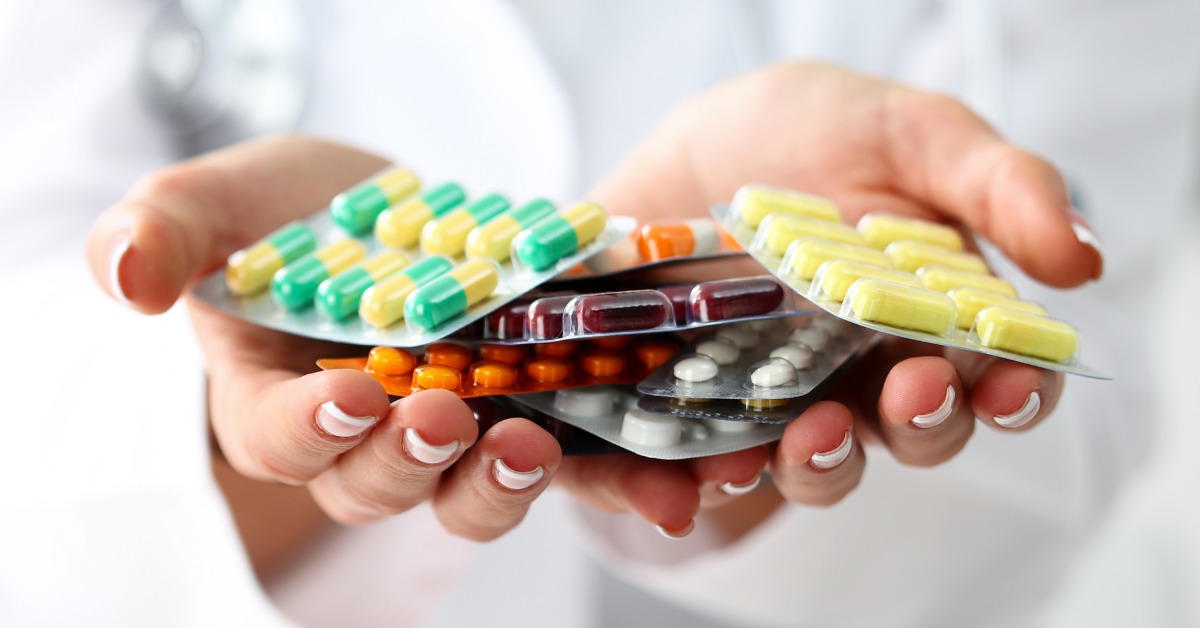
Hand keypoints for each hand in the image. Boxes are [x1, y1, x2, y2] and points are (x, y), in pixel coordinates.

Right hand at [85, 136, 561, 542]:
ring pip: (460, 497)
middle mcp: (362, 438)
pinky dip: (600, 481)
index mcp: (276, 397)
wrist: (408, 206)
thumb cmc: (301, 211)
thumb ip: (166, 228)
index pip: (276, 439)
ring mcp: (447, 438)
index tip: (351, 391)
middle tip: (443, 417)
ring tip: (529, 446)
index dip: (310, 428)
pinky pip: (557, 474)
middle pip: (372, 484)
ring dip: (495, 487)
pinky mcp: (522, 421)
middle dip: (405, 459)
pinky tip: (644, 478)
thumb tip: (125, 277)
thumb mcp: (229, 196)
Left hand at [556, 62, 1101, 536]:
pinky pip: (694, 469)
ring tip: (807, 436)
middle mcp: (864, 374)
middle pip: (910, 434)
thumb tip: (1084, 262)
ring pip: (813, 464)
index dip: (1014, 394)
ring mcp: (779, 397)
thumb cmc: (816, 130)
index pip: (994, 378)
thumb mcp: (911, 132)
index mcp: (932, 321)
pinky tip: (682, 487)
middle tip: (909, 394)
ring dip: (820, 465)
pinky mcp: (693, 407)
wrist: (696, 135)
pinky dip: (690, 489)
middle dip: (920, 426)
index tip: (1010, 382)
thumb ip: (999, 186)